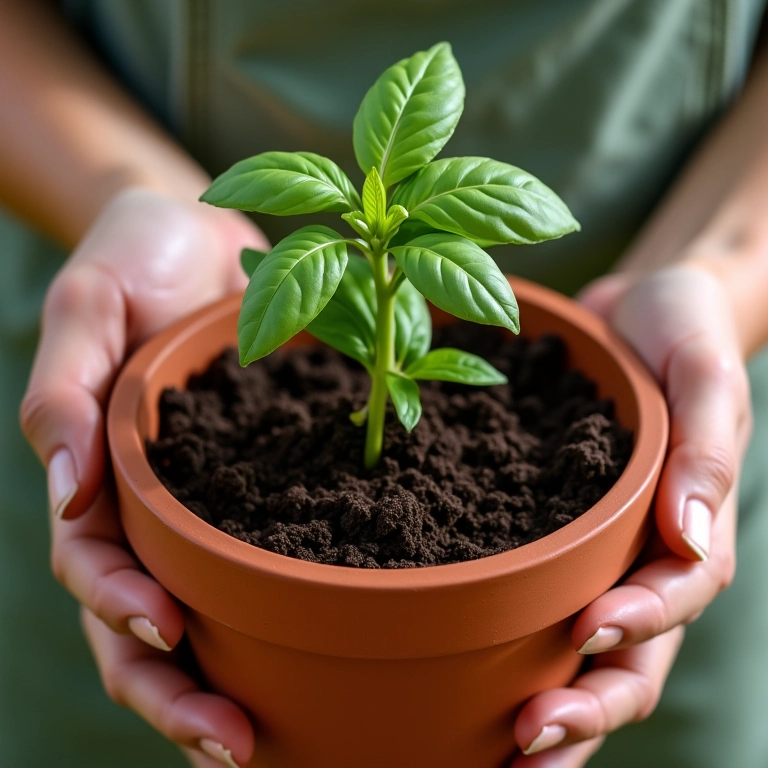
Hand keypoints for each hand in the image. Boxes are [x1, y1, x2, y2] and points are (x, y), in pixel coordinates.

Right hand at [20, 187, 267, 767]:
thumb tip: (62, 496)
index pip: (100, 572)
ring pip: (211, 612)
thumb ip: (65, 392)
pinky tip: (331, 653)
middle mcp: (155, 508)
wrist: (203, 232)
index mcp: (104, 478)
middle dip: (179, 691)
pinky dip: (288, 610)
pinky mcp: (269, 480)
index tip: (169, 638)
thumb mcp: (91, 302)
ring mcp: (212, 502)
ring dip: (231, 680)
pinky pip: (273, 553)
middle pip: (151, 623)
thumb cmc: (135, 257)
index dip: (124, 615)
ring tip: (270, 741)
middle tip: (232, 745)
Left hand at [510, 264, 751, 765]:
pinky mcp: (550, 531)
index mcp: (688, 525)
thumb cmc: (682, 334)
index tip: (585, 636)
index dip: (636, 627)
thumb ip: (707, 452)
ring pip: (578, 650)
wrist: (636, 308)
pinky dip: (510, 644)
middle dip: (586, 706)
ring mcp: (596, 551)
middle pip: (626, 655)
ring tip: (500, 754)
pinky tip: (461, 676)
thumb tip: (690, 539)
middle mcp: (641, 554)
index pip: (672, 598)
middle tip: (527, 744)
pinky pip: (532, 593)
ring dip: (551, 705)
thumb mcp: (705, 375)